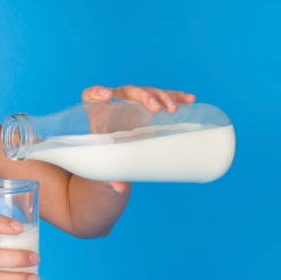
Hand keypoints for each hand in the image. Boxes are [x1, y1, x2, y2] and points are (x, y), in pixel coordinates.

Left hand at [80, 83, 195, 192]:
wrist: (118, 146)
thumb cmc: (107, 151)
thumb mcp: (107, 161)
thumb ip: (110, 174)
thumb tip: (120, 188)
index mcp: (97, 110)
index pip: (91, 94)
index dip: (97, 92)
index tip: (106, 96)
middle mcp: (116, 100)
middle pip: (127, 91)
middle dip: (143, 97)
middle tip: (155, 108)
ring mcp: (134, 100)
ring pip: (148, 92)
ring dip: (161, 97)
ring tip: (172, 108)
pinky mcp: (149, 104)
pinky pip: (163, 97)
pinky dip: (176, 96)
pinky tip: (189, 99)